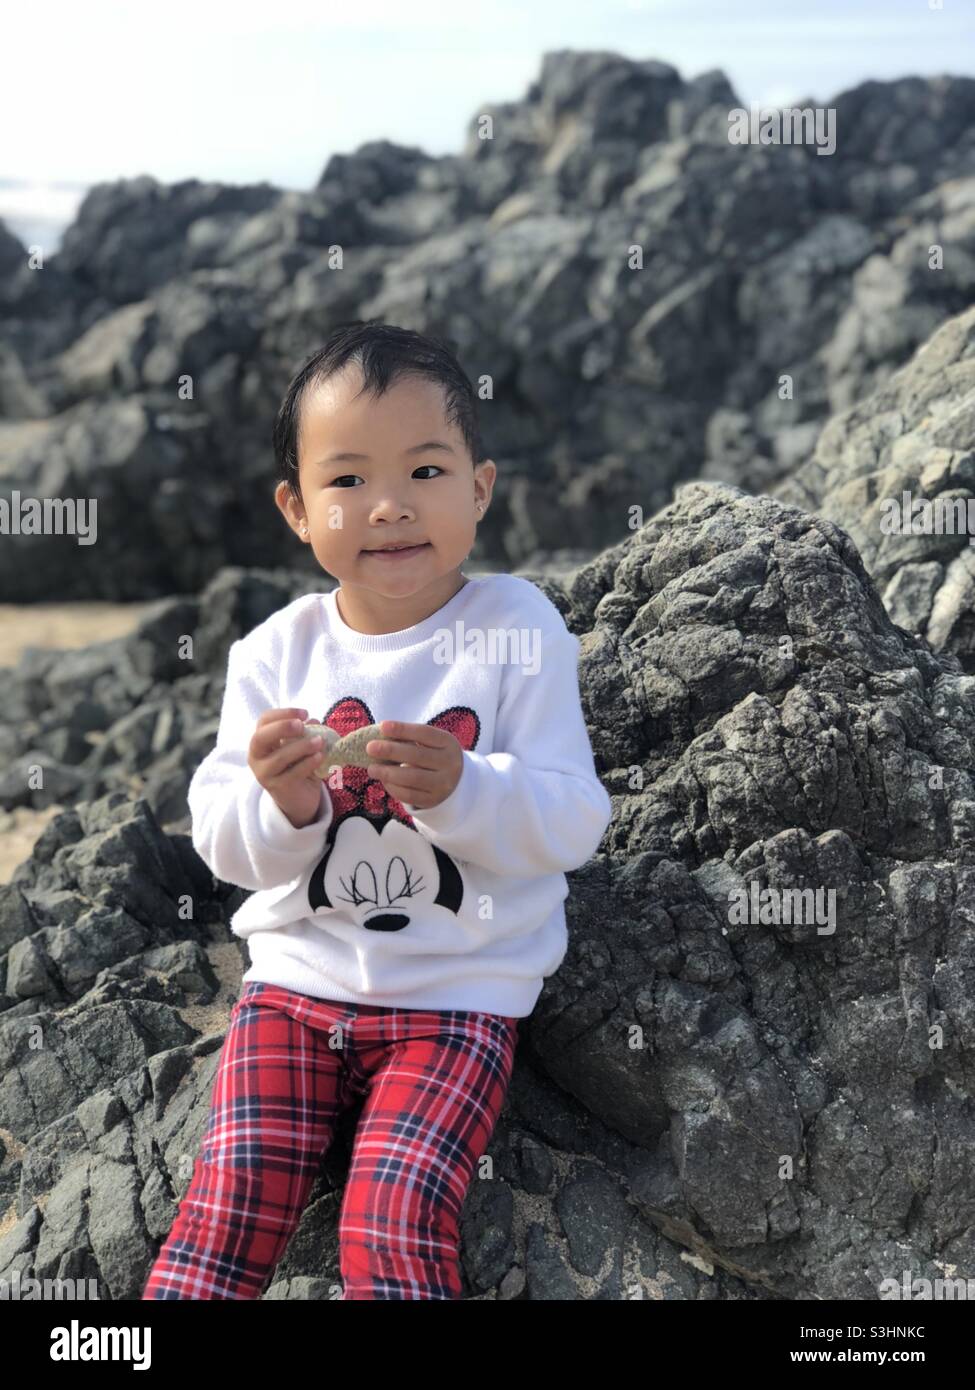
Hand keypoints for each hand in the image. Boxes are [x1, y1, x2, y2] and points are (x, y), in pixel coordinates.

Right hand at [248, 707, 327, 828]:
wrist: (300, 799)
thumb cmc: (298, 767)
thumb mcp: (301, 747)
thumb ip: (304, 734)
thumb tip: (313, 720)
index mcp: (261, 742)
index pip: (264, 721)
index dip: (282, 714)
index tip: (305, 713)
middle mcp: (257, 757)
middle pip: (260, 737)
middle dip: (282, 728)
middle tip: (302, 725)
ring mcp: (264, 774)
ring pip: (279, 757)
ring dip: (302, 747)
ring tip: (320, 741)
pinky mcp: (277, 788)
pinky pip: (293, 773)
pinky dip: (308, 763)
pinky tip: (320, 756)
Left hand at [365, 720, 462, 810]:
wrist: (454, 781)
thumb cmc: (433, 755)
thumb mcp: (429, 744)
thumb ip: (408, 740)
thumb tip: (378, 739)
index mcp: (448, 743)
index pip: (425, 733)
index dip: (403, 729)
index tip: (383, 726)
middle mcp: (450, 763)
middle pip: (418, 756)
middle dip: (391, 751)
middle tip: (370, 748)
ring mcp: (443, 784)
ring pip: (412, 778)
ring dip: (388, 773)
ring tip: (371, 769)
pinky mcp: (433, 800)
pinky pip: (409, 795)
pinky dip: (393, 788)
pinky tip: (384, 780)